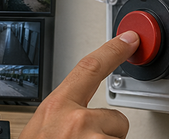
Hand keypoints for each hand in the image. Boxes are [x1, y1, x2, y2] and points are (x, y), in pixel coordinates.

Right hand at [20, 31, 139, 138]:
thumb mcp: (39, 129)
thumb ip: (60, 118)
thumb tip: (72, 120)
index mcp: (56, 107)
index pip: (89, 68)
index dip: (112, 51)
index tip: (129, 40)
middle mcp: (76, 121)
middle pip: (115, 117)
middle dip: (106, 132)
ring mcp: (93, 138)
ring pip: (119, 137)